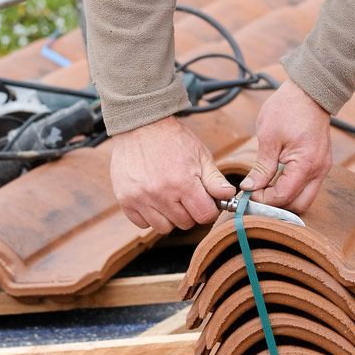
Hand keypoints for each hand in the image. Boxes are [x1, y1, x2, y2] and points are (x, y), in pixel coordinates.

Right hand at [110, 116, 235, 233]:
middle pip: (185, 224)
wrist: (140, 126)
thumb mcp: (200, 155)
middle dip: (189, 212)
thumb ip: (215, 179)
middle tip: (184, 194)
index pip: (204, 216)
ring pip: (163, 228)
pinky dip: (149, 216)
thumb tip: (228, 196)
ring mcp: (140, 198)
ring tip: (167, 196)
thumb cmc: (173, 140)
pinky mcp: (125, 200)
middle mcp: (160, 194)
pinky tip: (152, 199)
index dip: (208, 209)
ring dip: (169, 216)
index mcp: (183, 183)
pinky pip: (143, 224)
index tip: (203, 200)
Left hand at [241, 80, 332, 212]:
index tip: (247, 195)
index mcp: (306, 164)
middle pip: (298, 206)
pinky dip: (291, 190)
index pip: (284, 196)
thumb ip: (261, 167)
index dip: (263, 200)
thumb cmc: (287, 109)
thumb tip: (249, 188)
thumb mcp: (268, 138)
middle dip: (276, 206)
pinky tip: (274, 183)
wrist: (308, 92)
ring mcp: (322, 169)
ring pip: (304, 199)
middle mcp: (319, 170)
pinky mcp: (320, 165)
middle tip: (255, 198)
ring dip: (284, 200)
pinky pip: (307, 187)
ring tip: (263, 191)